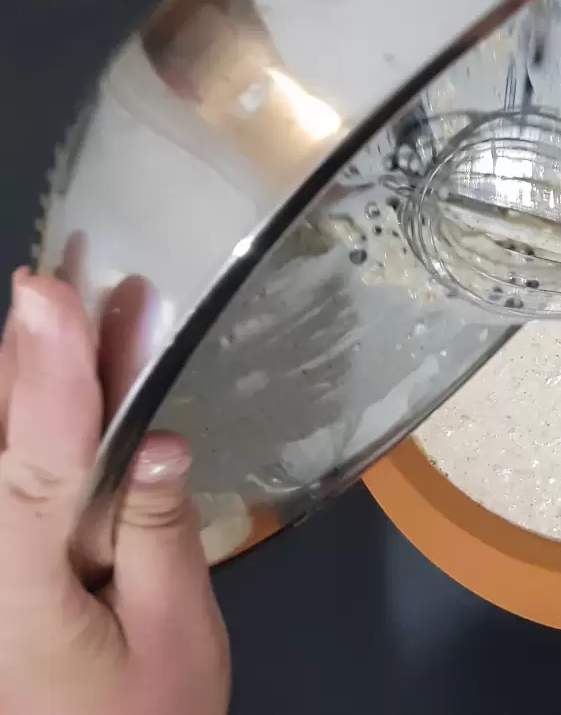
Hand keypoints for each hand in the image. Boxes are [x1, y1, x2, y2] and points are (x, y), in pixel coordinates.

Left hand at [0, 270, 227, 714]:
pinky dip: (32, 425)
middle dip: (33, 358)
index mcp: (13, 596)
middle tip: (77, 282)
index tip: (46, 293)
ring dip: (32, 383)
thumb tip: (156, 441)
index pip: (30, 472)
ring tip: (82, 313)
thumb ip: (157, 542)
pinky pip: (7, 483)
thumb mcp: (176, 645)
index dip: (43, 378)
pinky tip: (63, 383)